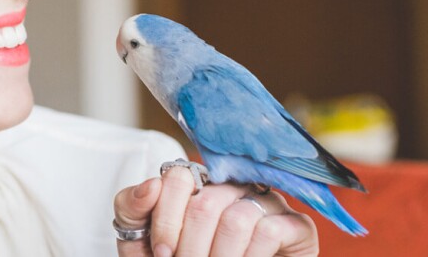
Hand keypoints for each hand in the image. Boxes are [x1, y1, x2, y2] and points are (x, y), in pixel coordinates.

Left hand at [113, 167, 318, 256]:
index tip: (161, 253)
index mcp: (198, 184)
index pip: (178, 177)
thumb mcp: (142, 242)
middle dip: (189, 247)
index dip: (165, 219)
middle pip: (205, 203)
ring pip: (236, 219)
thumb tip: (150, 186)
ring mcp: (266, 203)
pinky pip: (269, 231)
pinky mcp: (295, 226)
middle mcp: (234, 187)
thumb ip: (131, 209)